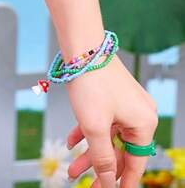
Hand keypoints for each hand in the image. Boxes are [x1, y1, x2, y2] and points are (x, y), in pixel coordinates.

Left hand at [64, 54, 158, 186]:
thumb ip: (102, 158)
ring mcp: (126, 103)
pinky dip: (88, 132)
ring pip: (108, 136)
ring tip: (71, 169)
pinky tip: (71, 142)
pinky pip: (102, 120)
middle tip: (81, 182)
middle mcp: (139, 114)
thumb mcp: (94, 126)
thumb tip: (107, 182)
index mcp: (144, 124)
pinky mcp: (112, 94)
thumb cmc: (91, 81)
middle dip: (99, 168)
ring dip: (90, 152)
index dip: (121, 182)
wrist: (81, 42)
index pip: (135, 164)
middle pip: (119, 151)